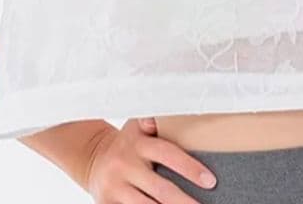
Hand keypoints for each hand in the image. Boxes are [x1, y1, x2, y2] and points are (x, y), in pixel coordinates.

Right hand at [83, 117, 216, 203]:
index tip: (210, 180)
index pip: (167, 154)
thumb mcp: (139, 127)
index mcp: (138, 143)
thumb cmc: (128, 142)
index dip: (189, 168)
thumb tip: (182, 108)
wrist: (92, 157)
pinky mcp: (107, 202)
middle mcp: (125, 165)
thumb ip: (157, 121)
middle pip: (160, 189)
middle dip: (184, 201)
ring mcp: (115, 186)